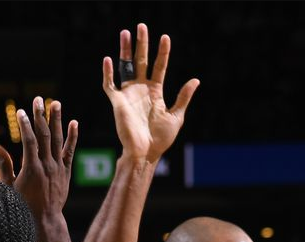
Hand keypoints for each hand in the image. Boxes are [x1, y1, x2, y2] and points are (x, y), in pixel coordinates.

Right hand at [0, 97, 78, 219]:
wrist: (44, 220)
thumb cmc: (23, 205)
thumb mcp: (9, 186)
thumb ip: (4, 165)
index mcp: (31, 169)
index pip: (29, 141)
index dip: (25, 125)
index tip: (21, 112)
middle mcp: (46, 166)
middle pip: (44, 136)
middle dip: (40, 116)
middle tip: (38, 99)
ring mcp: (58, 168)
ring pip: (58, 140)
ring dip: (56, 120)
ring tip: (55, 103)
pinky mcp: (66, 172)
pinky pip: (70, 151)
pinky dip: (72, 137)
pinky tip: (74, 122)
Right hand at [102, 23, 199, 161]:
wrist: (145, 153)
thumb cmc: (160, 139)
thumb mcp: (176, 116)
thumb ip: (183, 97)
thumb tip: (196, 80)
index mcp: (155, 92)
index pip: (159, 67)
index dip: (162, 52)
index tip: (165, 37)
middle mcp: (141, 90)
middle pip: (141, 61)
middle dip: (141, 44)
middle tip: (141, 26)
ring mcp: (128, 95)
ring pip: (125, 67)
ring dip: (124, 51)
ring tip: (125, 33)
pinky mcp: (117, 103)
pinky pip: (110, 85)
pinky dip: (108, 73)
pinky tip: (108, 59)